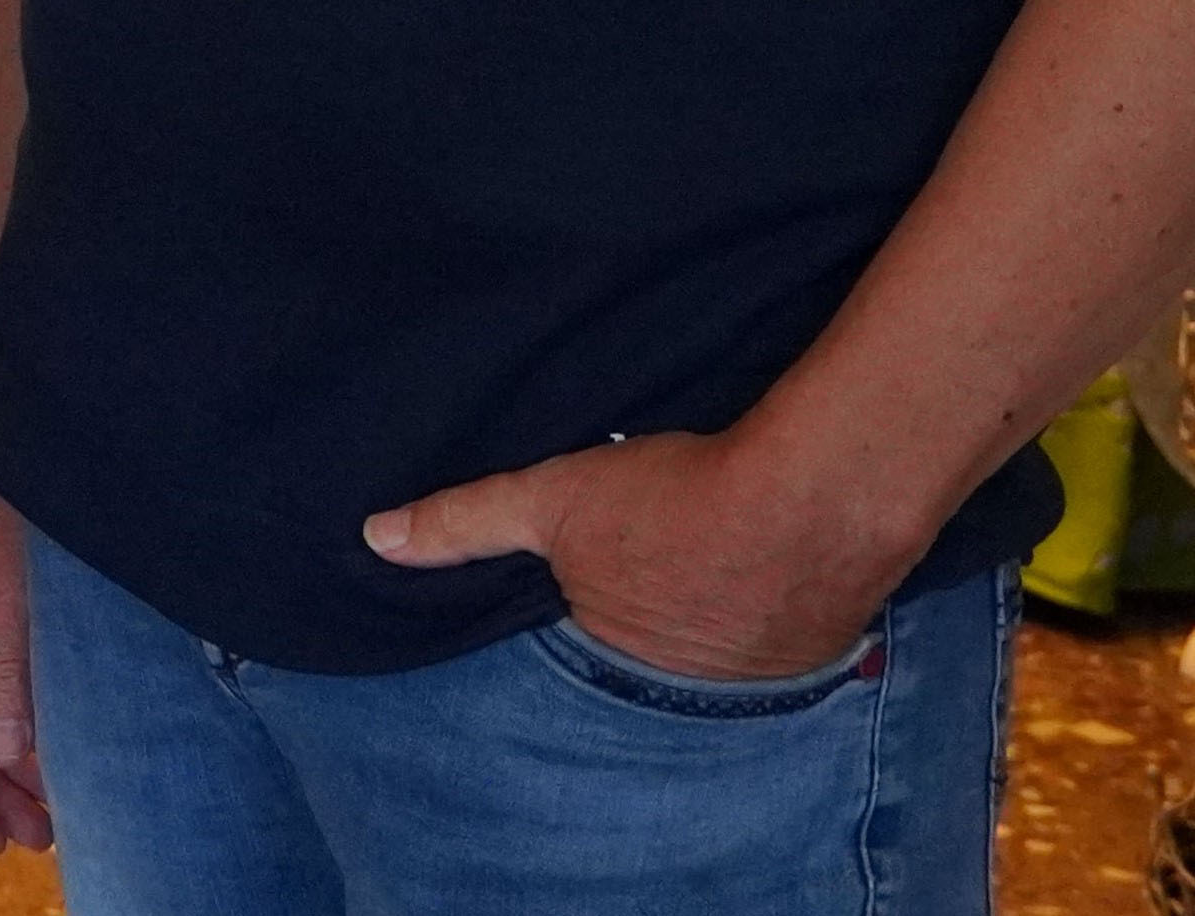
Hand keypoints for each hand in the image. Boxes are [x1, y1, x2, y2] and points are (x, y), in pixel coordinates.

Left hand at [361, 424, 908, 682]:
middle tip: (653, 575)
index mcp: (615, 665)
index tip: (583, 591)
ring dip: (710, 620)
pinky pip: (778, 636)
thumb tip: (376, 539)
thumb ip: (465, 522)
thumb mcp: (552, 498)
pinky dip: (767, 608)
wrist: (810, 499)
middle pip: (648, 659)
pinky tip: (764, 568)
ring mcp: (756, 681)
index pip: (578, 656)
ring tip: (706, 567)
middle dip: (645, 626)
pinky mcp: (818, 651)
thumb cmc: (675, 500)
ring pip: (717, 649)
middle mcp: (685, 695)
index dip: (577, 618)